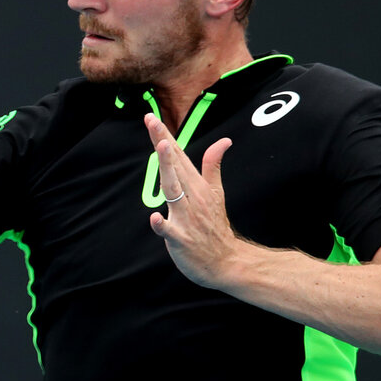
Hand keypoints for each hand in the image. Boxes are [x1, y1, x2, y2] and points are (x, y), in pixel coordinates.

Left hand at [144, 113, 239, 288]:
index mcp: (197, 187)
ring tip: (162, 148)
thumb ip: (214, 166)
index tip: (153, 118)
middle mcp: (192, 198)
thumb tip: (224, 141)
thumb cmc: (215, 227)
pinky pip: (169, 231)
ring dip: (167, 170)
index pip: (179, 157)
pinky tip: (154, 217)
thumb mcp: (216, 193)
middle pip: (174, 167)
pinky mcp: (181, 239)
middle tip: (152, 121)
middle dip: (163, 144)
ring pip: (173, 191)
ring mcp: (187, 218)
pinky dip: (161, 225)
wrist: (227, 262)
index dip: (165, 137)